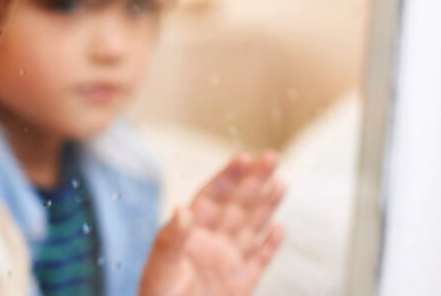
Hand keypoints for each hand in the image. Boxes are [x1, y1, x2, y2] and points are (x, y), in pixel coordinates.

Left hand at [139, 152, 285, 295]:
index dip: (228, 178)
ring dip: (265, 206)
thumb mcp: (160, 270)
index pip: (211, 199)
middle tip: (271, 157)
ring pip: (250, 229)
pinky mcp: (239, 286)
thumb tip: (182, 208)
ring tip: (280, 182)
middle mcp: (209, 245)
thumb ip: (172, 239)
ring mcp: (225, 265)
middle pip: (236, 207)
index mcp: (189, 236)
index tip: (244, 157)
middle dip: (253, 182)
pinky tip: (279, 228)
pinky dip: (270, 245)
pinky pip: (258, 261)